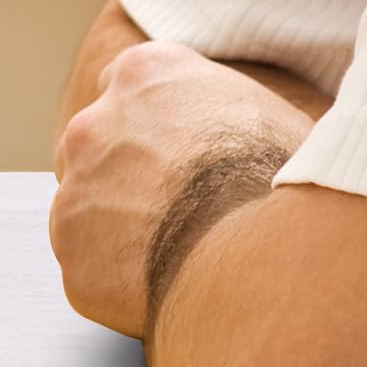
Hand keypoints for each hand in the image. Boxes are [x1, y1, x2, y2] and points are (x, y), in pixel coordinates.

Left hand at [49, 41, 314, 338]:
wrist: (271, 255)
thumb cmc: (291, 187)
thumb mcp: (273, 116)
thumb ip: (228, 111)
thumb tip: (246, 133)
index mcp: (145, 75)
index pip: (129, 89)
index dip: (155, 127)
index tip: (178, 157)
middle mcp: (95, 121)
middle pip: (99, 149)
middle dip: (130, 180)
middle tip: (182, 215)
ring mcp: (76, 187)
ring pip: (88, 210)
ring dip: (121, 232)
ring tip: (185, 259)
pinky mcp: (74, 253)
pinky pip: (92, 271)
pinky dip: (121, 285)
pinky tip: (170, 291)